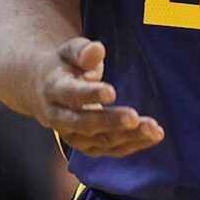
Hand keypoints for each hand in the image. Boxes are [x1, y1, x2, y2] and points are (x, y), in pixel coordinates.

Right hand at [35, 38, 162, 157]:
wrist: (45, 91)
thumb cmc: (63, 66)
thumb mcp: (68, 52)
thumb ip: (82, 51)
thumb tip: (97, 49)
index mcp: (53, 90)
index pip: (71, 95)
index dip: (90, 95)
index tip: (111, 92)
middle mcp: (60, 118)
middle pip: (85, 124)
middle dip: (111, 122)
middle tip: (134, 117)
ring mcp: (73, 136)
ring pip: (102, 140)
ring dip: (128, 136)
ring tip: (154, 129)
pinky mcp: (88, 146)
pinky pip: (112, 149)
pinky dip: (133, 144)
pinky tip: (153, 136)